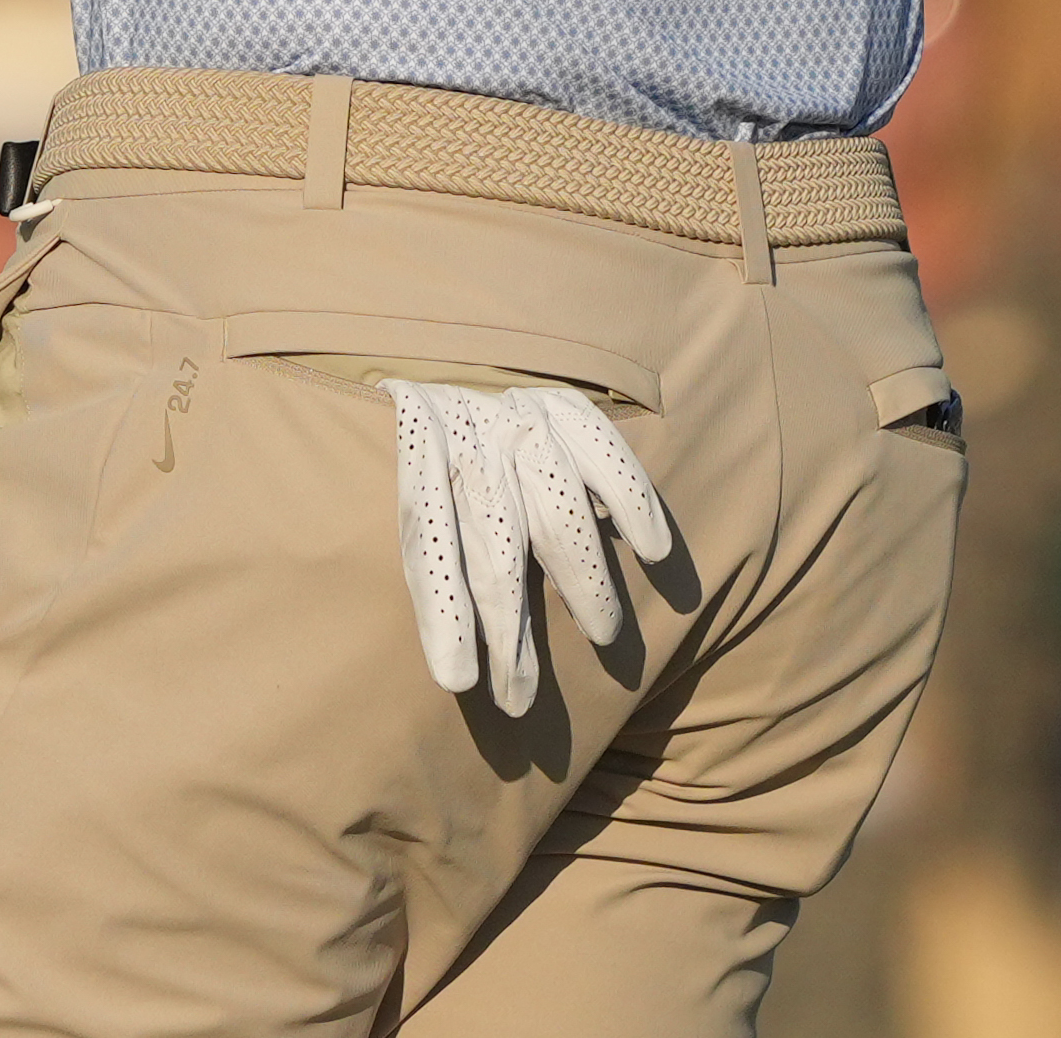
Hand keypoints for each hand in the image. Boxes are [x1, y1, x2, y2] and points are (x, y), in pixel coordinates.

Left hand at [385, 376, 677, 705]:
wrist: (443, 365)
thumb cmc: (429, 459)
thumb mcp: (407, 498)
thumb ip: (429, 560)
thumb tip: (452, 668)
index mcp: (415, 459)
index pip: (432, 543)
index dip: (445, 613)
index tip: (458, 680)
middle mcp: (467, 436)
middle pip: (496, 540)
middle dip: (511, 624)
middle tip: (522, 696)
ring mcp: (518, 418)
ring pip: (557, 505)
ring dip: (584, 576)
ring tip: (604, 636)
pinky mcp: (560, 404)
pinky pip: (602, 450)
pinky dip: (633, 500)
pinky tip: (653, 550)